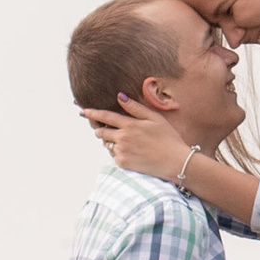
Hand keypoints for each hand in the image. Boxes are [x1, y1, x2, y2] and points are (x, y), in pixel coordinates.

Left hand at [80, 97, 195, 182]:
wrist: (176, 162)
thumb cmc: (168, 138)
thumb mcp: (155, 118)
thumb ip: (136, 108)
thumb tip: (120, 96)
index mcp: (130, 125)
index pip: (105, 116)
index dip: (92, 113)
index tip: (83, 111)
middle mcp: (123, 138)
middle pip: (101, 132)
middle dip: (101, 130)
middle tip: (110, 130)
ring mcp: (122, 152)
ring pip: (107, 144)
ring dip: (112, 142)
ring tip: (129, 143)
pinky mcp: (123, 164)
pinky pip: (114, 156)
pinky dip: (119, 153)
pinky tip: (133, 152)